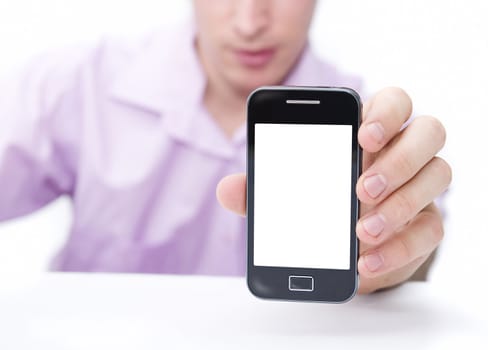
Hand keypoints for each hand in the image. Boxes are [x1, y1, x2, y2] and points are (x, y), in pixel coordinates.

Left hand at [216, 87, 451, 293]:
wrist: (344, 247)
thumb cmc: (319, 205)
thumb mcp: (288, 194)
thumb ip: (262, 188)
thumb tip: (227, 189)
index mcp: (370, 132)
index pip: (394, 102)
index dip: (385, 111)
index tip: (361, 133)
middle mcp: (402, 153)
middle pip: (428, 132)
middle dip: (398, 159)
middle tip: (361, 188)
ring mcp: (419, 187)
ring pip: (439, 174)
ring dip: (401, 203)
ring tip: (360, 231)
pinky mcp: (425, 224)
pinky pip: (432, 229)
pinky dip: (400, 246)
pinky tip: (366, 260)